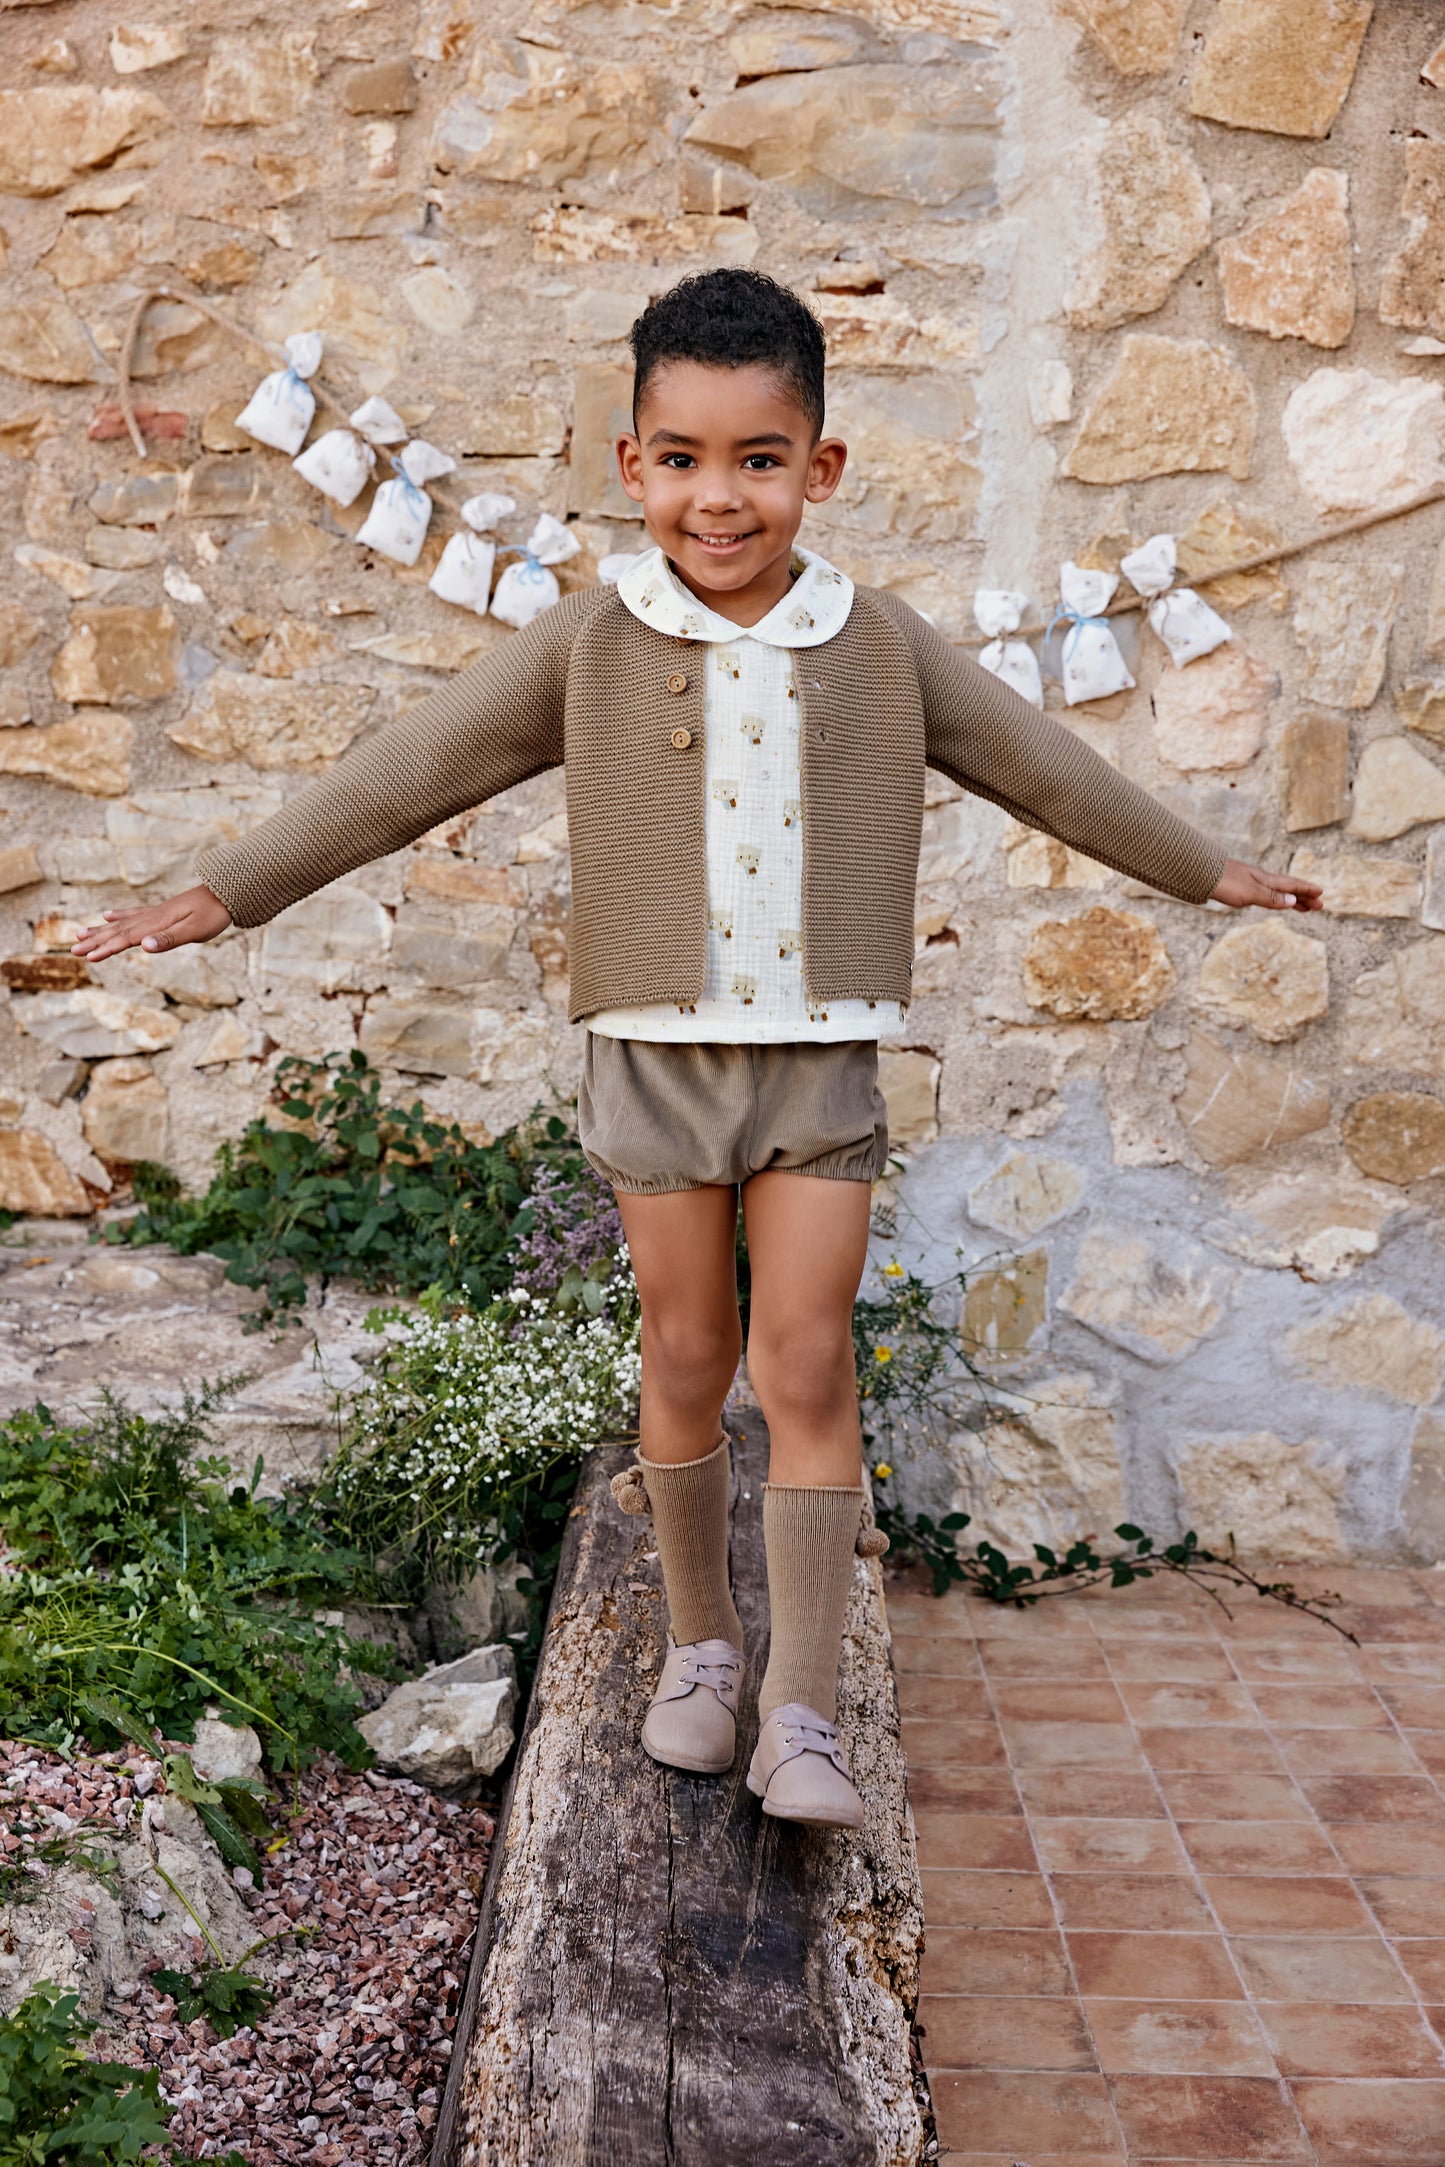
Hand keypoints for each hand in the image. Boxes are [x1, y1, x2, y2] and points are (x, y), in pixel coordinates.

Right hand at [70, 883, 232, 962]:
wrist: (227, 893)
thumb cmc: (213, 915)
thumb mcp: (194, 931)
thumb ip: (168, 939)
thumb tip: (142, 946)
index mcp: (156, 924)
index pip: (125, 939)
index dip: (106, 949)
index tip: (88, 958)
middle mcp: (150, 917)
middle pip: (117, 931)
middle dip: (95, 942)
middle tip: (73, 950)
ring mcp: (154, 913)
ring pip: (121, 924)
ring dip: (100, 930)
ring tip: (80, 933)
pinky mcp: (161, 911)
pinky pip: (133, 914)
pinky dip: (118, 916)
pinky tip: (108, 915)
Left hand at [1210, 858, 1323, 912]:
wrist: (1200, 873)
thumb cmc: (1224, 883)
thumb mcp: (1249, 893)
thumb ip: (1271, 897)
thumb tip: (1292, 900)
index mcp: (1266, 880)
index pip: (1292, 885)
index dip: (1306, 890)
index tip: (1321, 894)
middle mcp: (1261, 880)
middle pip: (1287, 889)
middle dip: (1304, 897)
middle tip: (1319, 905)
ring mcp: (1251, 882)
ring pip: (1277, 891)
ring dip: (1291, 898)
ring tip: (1303, 906)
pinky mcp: (1240, 887)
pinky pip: (1266, 893)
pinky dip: (1276, 898)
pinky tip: (1275, 900)